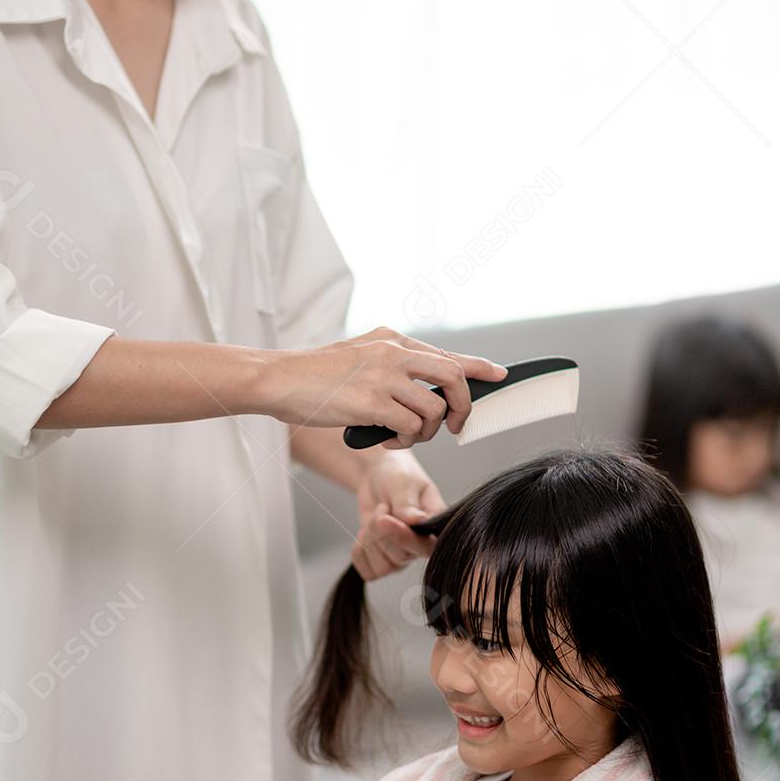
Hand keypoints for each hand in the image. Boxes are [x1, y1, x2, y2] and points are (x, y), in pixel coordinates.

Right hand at [259, 326, 506, 448]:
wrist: (279, 379)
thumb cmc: (314, 376)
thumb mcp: (359, 357)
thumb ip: (390, 365)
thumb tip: (422, 386)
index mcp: (391, 340)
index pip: (447, 353)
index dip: (479, 366)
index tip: (500, 373)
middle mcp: (392, 353)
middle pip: (453, 377)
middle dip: (462, 407)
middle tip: (453, 426)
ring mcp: (383, 376)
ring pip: (433, 409)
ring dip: (424, 432)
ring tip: (400, 435)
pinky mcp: (371, 401)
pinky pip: (410, 427)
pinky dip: (402, 440)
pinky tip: (383, 438)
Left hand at [353, 451, 446, 580]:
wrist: (379, 475)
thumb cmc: (398, 475)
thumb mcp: (403, 483)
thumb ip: (408, 504)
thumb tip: (416, 521)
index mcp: (435, 528)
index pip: (424, 547)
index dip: (402, 537)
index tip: (385, 519)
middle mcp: (421, 547)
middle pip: (398, 557)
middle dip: (380, 531)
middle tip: (382, 507)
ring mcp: (402, 556)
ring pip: (382, 568)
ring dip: (369, 541)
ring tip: (375, 518)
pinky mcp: (383, 560)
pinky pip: (368, 573)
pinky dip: (359, 554)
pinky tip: (364, 535)